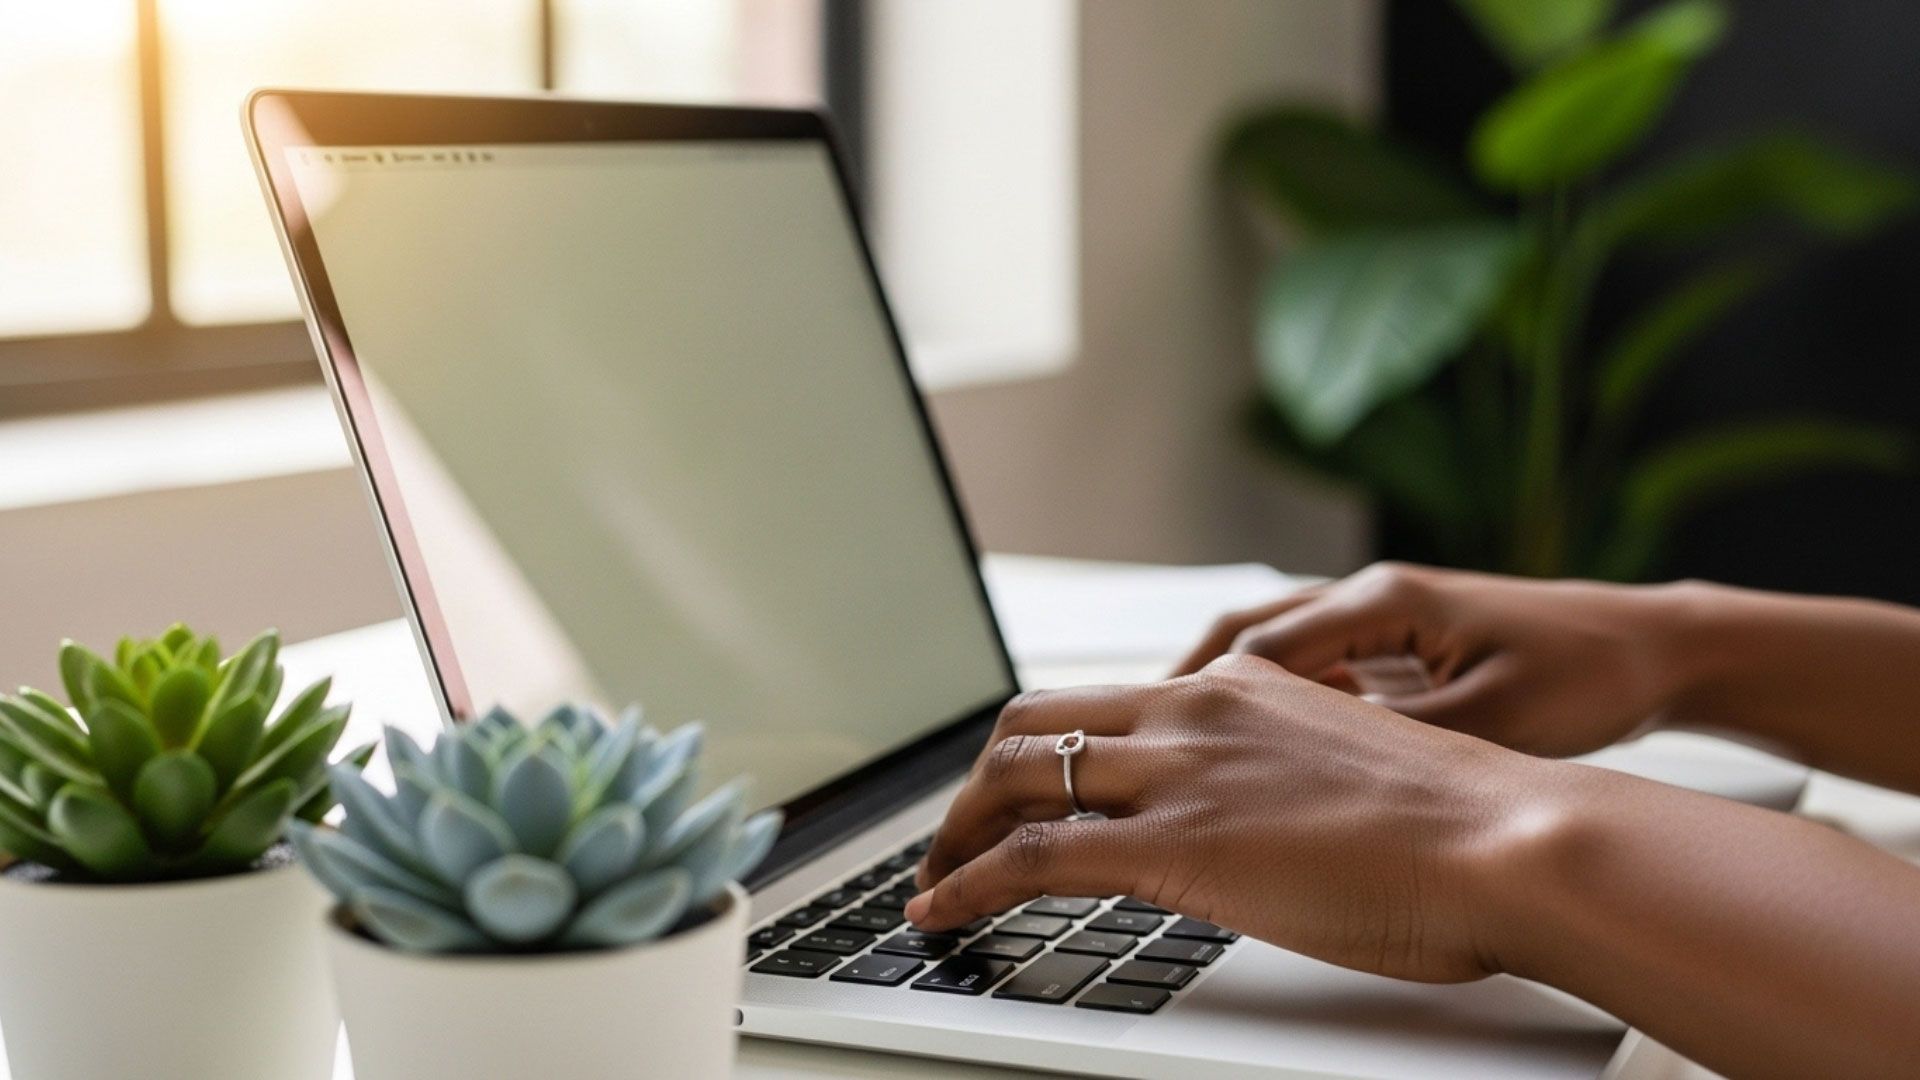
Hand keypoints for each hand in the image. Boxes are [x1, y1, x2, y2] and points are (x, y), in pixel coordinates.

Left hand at [908, 655, 1543, 982]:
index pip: (1106, 702)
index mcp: (1241, 686)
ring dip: (957, 831)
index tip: (1021, 791)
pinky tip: (943, 914)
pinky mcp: (1172, 842)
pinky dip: (966, 883)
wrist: (1508, 839)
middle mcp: (1195, 710)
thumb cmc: (1464, 827)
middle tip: (957, 833)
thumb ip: (1284, 782)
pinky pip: (1031, 854)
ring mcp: (1179, 771)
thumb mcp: (1352, 777)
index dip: (1045, 748)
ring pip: (1017, 776)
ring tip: (934, 881)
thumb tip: (1259, 823)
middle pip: (1036, 720)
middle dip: (978, 780)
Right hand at [1172, 562, 1691, 756]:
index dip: (1198, 691)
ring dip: (1223, 689)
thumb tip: (1314, 773)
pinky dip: (1271, 699)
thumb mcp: (1493, 722)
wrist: (1653, 647)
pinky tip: (1260, 748)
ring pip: (1273, 646)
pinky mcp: (1402, 641)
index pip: (1259, 641)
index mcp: (1387, 600)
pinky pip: (1312, 664)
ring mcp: (1385, 615)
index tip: (1153, 732)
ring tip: (1180, 747)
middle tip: (1136, 737)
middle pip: (1246, 632)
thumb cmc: (1587, 675)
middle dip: (1184, 683)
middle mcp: (1374, 597)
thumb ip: (1399, 743)